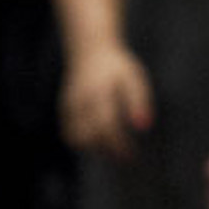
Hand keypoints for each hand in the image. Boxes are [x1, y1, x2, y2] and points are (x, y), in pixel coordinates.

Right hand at [60, 41, 154, 160]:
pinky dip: (84, 142)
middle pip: (89, 136)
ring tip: (114, 150)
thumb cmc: (117, 66)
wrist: (90, 51)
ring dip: (94, 149)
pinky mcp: (64, 109)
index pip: (107, 126)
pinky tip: (100, 142)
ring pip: (76, 138)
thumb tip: (144, 127)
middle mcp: (80, 101)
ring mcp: (69, 106)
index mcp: (99, 93)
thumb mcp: (134, 78)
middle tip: (126, 157)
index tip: (132, 155)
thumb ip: (139, 101)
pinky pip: (70, 133)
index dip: (119, 144)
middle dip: (107, 151)